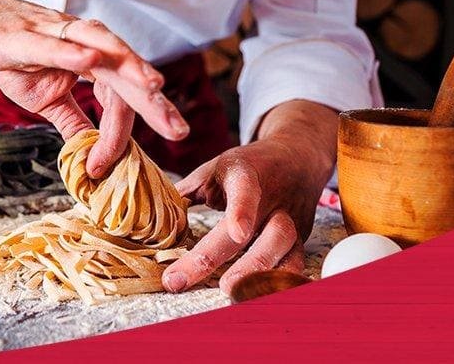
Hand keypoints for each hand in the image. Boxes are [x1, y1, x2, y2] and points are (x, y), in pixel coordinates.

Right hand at [0, 0, 189, 175]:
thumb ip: (72, 121)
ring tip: (153, 86)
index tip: (107, 167)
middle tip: (179, 129)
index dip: (117, 133)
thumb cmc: (9, 54)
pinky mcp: (24, 33)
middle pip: (125, 71)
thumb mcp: (44, 98)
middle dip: (153, 101)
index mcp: (90, 59)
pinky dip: (73, 51)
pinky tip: (91, 60)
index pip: (117, 97)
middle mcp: (82, 41)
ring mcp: (55, 33)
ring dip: (128, 66)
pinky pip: (54, 43)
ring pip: (100, 49)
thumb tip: (91, 156)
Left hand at [161, 102, 337, 294]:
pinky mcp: (301, 238)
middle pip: (252, 228)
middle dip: (218, 257)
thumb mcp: (214, 168)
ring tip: (229, 293)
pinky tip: (258, 297)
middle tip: (183, 280)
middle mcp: (272, 198)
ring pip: (282, 247)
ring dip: (255, 273)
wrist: (297, 156)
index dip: (242, 211)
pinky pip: (295, 263)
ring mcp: (290, 219)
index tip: (237, 233)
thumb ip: (186, 191)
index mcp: (246, 174)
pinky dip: (279, 282)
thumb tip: (152, 216)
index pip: (245, 190)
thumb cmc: (246, 166)